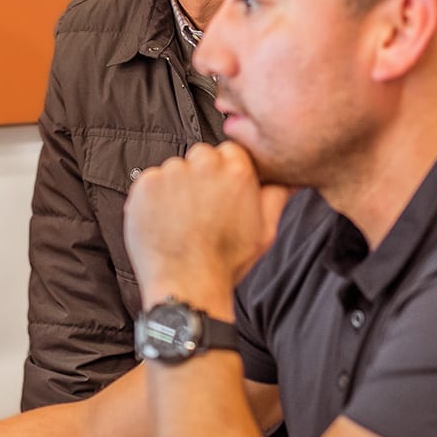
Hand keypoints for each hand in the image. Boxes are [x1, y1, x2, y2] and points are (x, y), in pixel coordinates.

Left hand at [123, 141, 290, 312]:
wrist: (187, 285)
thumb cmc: (225, 263)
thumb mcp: (265, 231)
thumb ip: (276, 196)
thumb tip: (288, 178)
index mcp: (237, 172)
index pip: (229, 151)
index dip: (223, 173)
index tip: (219, 192)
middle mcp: (205, 167)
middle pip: (201, 156)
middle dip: (200, 176)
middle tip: (200, 208)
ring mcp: (173, 174)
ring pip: (175, 168)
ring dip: (176, 187)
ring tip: (181, 219)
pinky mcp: (147, 185)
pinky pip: (150, 181)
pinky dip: (154, 197)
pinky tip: (163, 220)